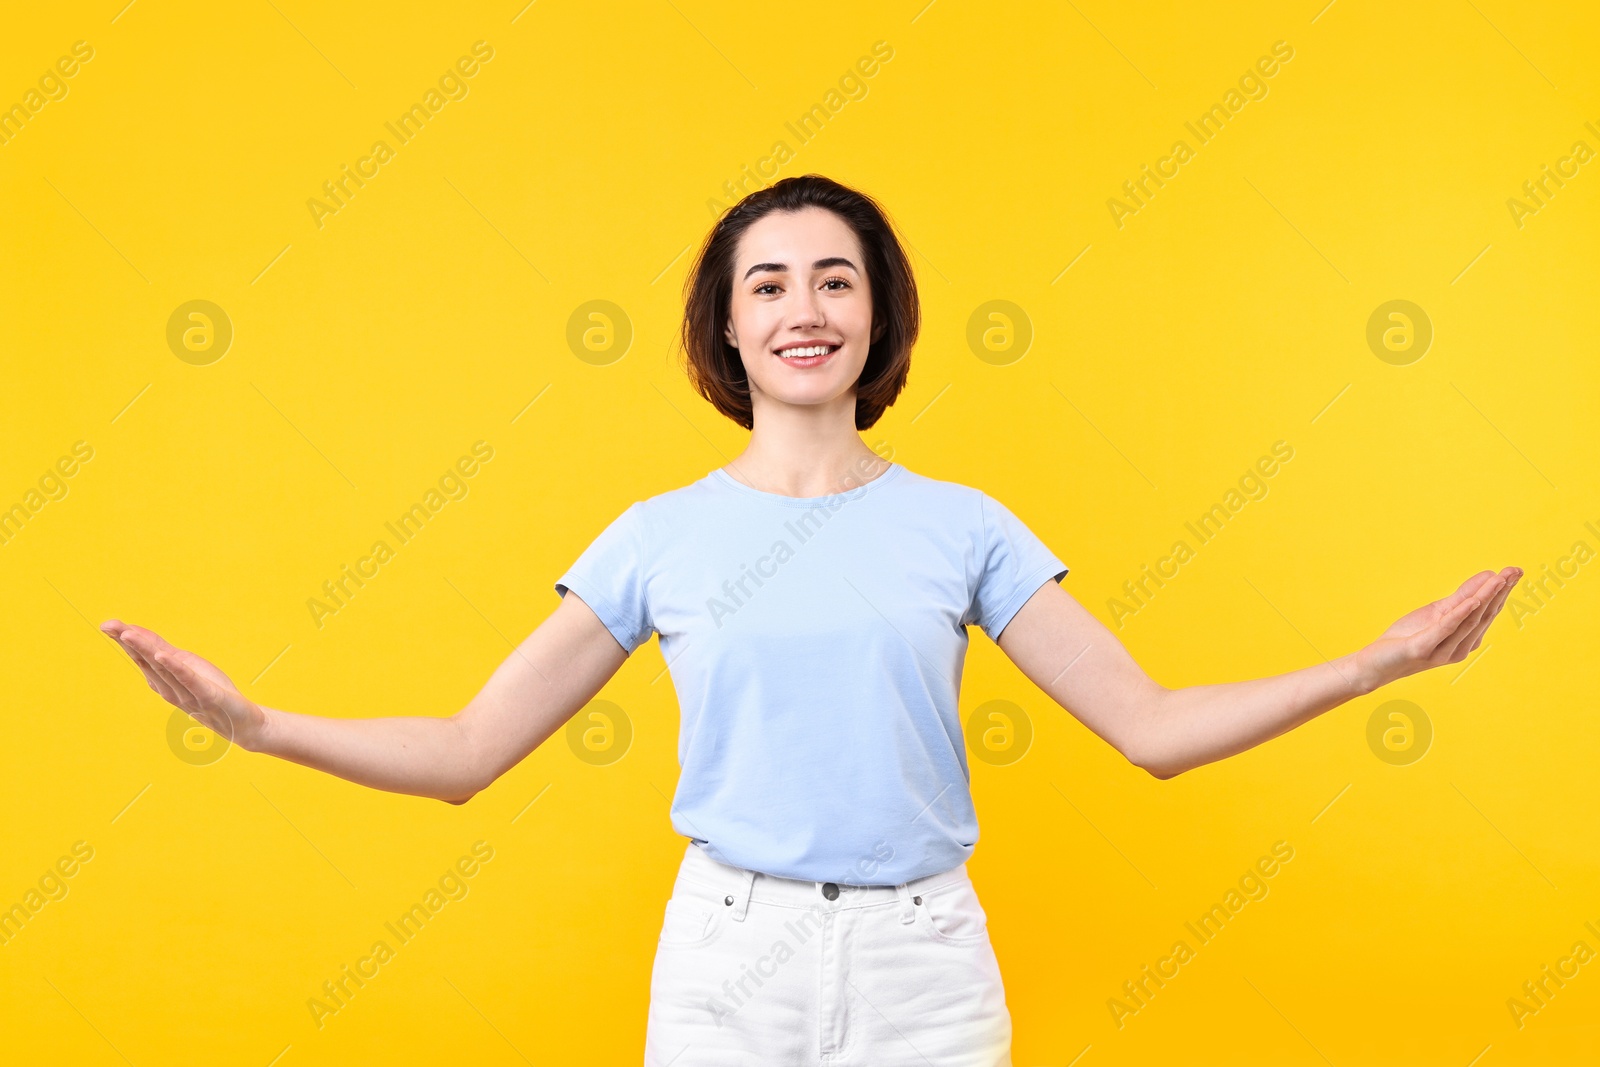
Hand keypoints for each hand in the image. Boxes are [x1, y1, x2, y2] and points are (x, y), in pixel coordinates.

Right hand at [100, 620, 268, 750]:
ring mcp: (186, 693)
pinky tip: (163, 656)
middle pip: (146, 661)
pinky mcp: (206, 695)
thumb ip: (164, 652)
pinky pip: (188, 680)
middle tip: (108, 625)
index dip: (125, 640)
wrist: (240, 723)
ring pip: (162, 669)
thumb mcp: (187, 666)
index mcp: (164, 681)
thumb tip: (140, 635)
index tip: (107, 625)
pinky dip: (175, 668)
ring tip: (128, 634)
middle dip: (127, 642)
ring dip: (145, 650)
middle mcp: (169, 688)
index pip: (141, 657)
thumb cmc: (212, 692)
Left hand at [1352, 567, 1521, 691]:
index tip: (1516, 571)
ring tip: (1498, 579)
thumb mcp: (1437, 612)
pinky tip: (1473, 601)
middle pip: (1483, 615)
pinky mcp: (1423, 649)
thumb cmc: (1408, 637)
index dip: (1503, 591)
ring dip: (1485, 597)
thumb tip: (1487, 577)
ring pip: (1469, 620)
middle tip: (1515, 571)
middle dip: (1500, 592)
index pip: (1488, 611)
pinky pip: (1445, 629)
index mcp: (1465, 638)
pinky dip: (1460, 614)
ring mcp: (1443, 650)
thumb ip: (1460, 597)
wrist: (1377, 663)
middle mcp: (1460, 647)